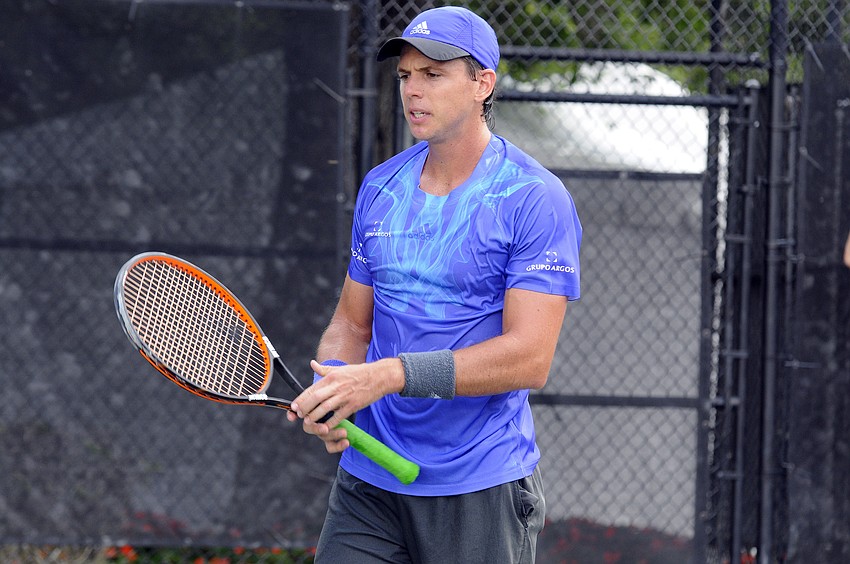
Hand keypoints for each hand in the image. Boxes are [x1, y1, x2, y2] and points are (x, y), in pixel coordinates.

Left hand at [286, 358, 403, 450]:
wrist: (379, 376)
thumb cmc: (359, 372)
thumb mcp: (340, 368)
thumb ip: (324, 369)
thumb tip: (312, 364)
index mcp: (332, 377)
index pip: (312, 388)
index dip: (301, 399)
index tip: (294, 406)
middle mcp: (336, 386)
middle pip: (315, 398)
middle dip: (305, 407)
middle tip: (299, 415)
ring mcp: (345, 396)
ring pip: (325, 408)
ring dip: (314, 416)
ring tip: (308, 421)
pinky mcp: (353, 405)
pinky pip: (339, 416)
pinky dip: (331, 423)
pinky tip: (325, 427)